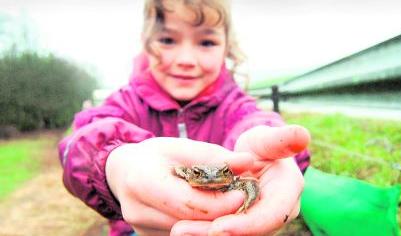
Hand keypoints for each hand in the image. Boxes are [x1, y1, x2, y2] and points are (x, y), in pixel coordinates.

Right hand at [106, 137, 253, 234]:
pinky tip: (208, 213)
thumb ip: (215, 157)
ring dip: (212, 222)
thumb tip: (249, 161)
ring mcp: (141, 229)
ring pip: (187, 233)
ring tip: (227, 204)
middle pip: (190, 223)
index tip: (243, 194)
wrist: (123, 172)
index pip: (188, 203)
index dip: (219, 203)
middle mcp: (138, 211)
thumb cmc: (156, 156)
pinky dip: (198, 226)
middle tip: (243, 201)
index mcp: (143, 182)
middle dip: (221, 215)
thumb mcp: (183, 147)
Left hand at [171, 125, 309, 234]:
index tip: (218, 228)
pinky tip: (183, 228)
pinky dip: (203, 230)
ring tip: (179, 231)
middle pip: (251, 232)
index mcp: (288, 191)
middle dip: (220, 234)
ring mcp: (261, 221)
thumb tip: (303, 135)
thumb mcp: (267, 140)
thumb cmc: (261, 146)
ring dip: (206, 234)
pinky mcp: (245, 225)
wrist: (253, 158)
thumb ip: (282, 140)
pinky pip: (227, 231)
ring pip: (237, 235)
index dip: (247, 224)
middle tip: (185, 231)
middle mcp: (279, 212)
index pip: (271, 215)